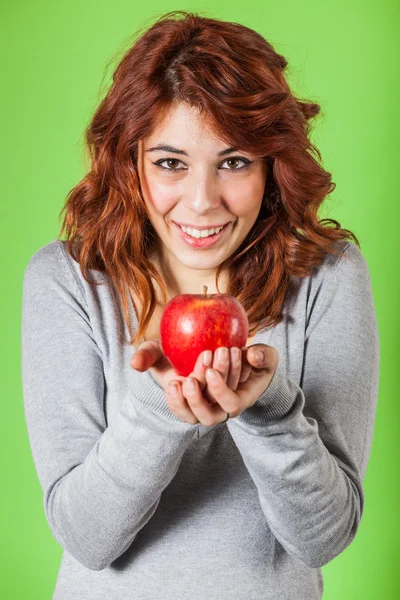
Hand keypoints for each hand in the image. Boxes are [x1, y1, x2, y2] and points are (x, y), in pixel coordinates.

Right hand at [130, 341, 253, 416]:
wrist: (196, 346)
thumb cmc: (169, 352)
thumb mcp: (155, 351)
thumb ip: (145, 356)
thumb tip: (135, 364)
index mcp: (182, 403)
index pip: (182, 411)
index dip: (179, 401)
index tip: (175, 382)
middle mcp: (204, 407)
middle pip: (205, 412)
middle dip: (201, 394)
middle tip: (199, 366)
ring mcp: (221, 399)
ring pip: (226, 399)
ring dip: (225, 376)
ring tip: (221, 350)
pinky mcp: (236, 387)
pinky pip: (240, 385)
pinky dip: (238, 370)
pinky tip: (235, 349)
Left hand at [172, 344, 278, 425]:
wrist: (240, 366)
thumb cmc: (256, 362)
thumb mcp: (267, 357)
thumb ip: (264, 356)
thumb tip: (253, 355)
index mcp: (240, 400)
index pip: (231, 404)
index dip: (220, 390)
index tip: (210, 371)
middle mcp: (222, 409)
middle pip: (208, 417)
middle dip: (197, 400)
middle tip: (190, 379)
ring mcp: (206, 408)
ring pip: (191, 416)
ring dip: (182, 402)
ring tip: (176, 382)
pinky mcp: (192, 403)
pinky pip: (180, 409)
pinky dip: (174, 400)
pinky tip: (171, 383)